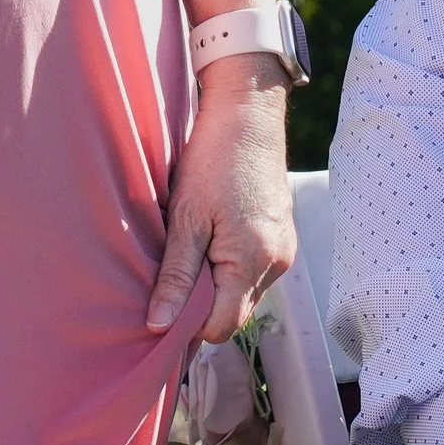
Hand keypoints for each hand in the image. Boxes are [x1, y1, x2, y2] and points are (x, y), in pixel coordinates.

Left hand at [145, 61, 295, 342]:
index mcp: (254, 263)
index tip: (161, 306)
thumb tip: (159, 324)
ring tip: (189, 248)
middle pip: (235, 312)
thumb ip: (176, 274)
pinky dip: (230, 265)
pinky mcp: (283, 238)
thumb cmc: (213, 160)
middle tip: (169, 274)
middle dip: (203, 304)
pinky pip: (254, 271)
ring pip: (244, 292)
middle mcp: (277, 265)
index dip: (189, 324)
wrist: (249, 117)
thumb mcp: (186, 217)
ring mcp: (284, 252)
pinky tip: (209, 236)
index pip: (222, 327)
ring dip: (216, 283)